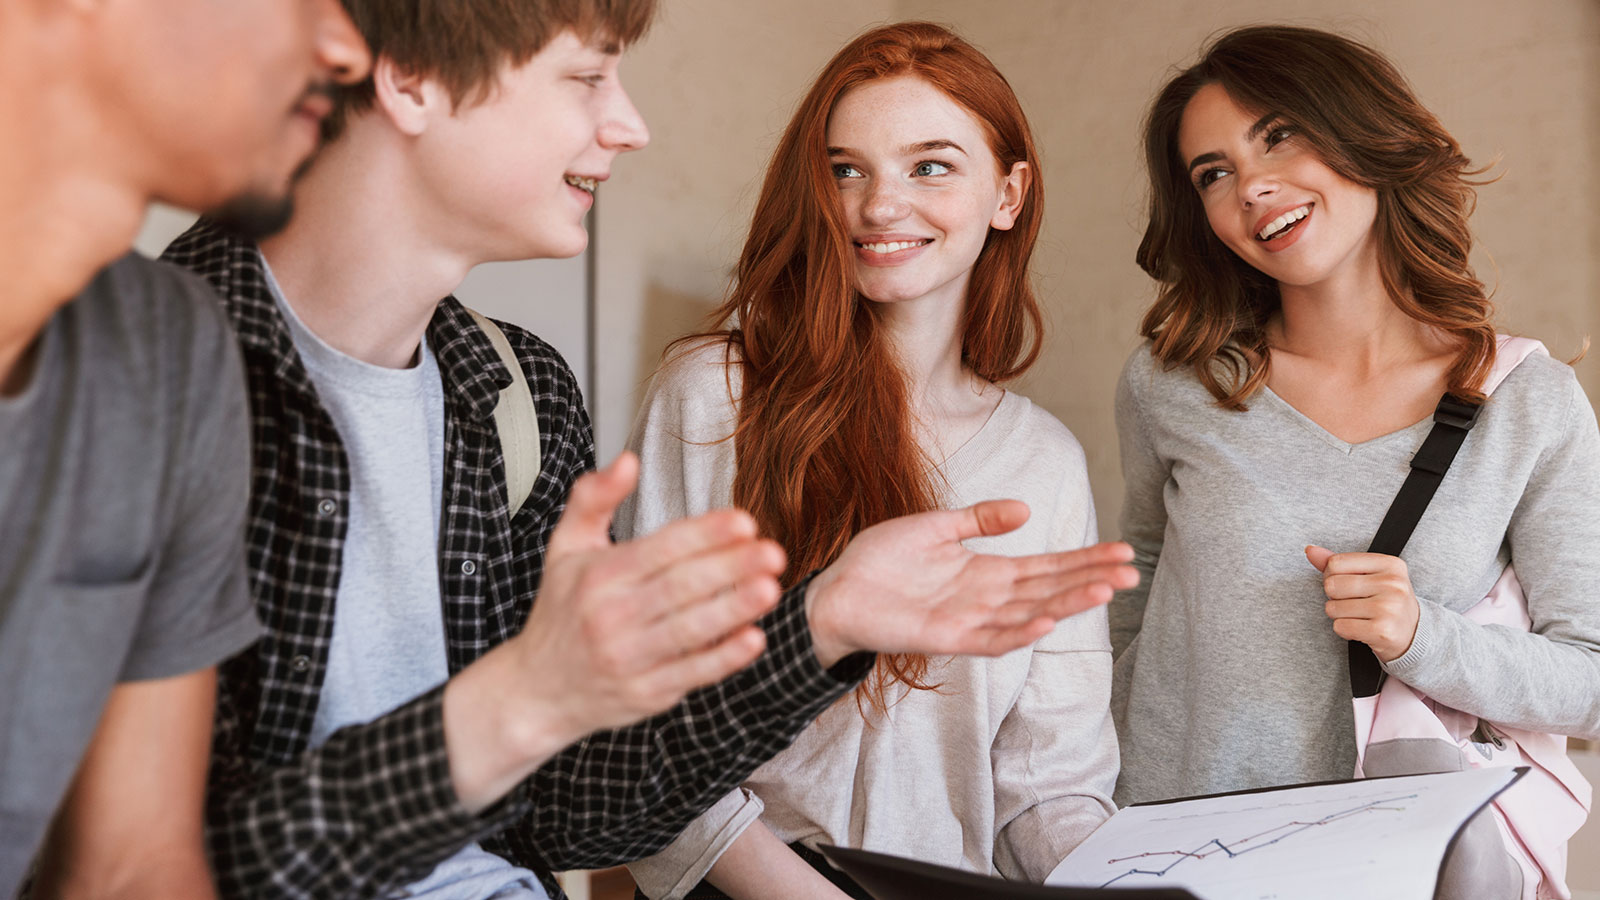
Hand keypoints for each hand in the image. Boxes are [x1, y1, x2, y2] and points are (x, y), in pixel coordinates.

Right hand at [444, 453, 785, 809]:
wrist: (536, 691)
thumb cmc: (560, 612)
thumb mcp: (565, 547)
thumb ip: (593, 498)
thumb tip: (627, 460)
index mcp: (598, 576)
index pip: (659, 549)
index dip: (704, 534)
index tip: (744, 522)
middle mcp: (611, 617)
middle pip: (679, 587)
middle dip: (730, 567)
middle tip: (773, 551)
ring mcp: (628, 658)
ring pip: (689, 631)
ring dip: (734, 609)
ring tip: (771, 588)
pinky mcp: (645, 694)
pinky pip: (690, 673)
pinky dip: (723, 658)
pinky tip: (754, 639)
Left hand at [804, 499, 1138, 666]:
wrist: (836, 589)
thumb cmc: (879, 560)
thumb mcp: (934, 528)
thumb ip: (979, 519)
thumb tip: (1026, 510)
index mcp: (985, 572)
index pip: (1045, 567)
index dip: (1082, 560)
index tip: (1121, 552)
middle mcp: (985, 598)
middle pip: (1048, 589)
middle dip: (1089, 580)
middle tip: (1131, 572)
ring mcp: (968, 620)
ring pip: (1028, 614)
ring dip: (1066, 603)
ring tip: (1103, 590)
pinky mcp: (945, 637)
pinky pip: (990, 638)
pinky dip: (1019, 631)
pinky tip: (1047, 619)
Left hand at [1305, 545, 1419, 662]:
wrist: (1412, 633)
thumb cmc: (1385, 600)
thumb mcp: (1369, 575)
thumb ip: (1338, 562)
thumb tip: (1310, 550)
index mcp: (1390, 564)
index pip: (1336, 563)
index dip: (1331, 575)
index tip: (1347, 584)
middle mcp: (1393, 584)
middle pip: (1332, 585)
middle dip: (1334, 596)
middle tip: (1353, 602)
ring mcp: (1389, 608)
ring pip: (1333, 608)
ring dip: (1338, 615)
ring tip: (1358, 615)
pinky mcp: (1382, 631)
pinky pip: (1340, 627)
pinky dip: (1344, 630)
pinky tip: (1361, 627)